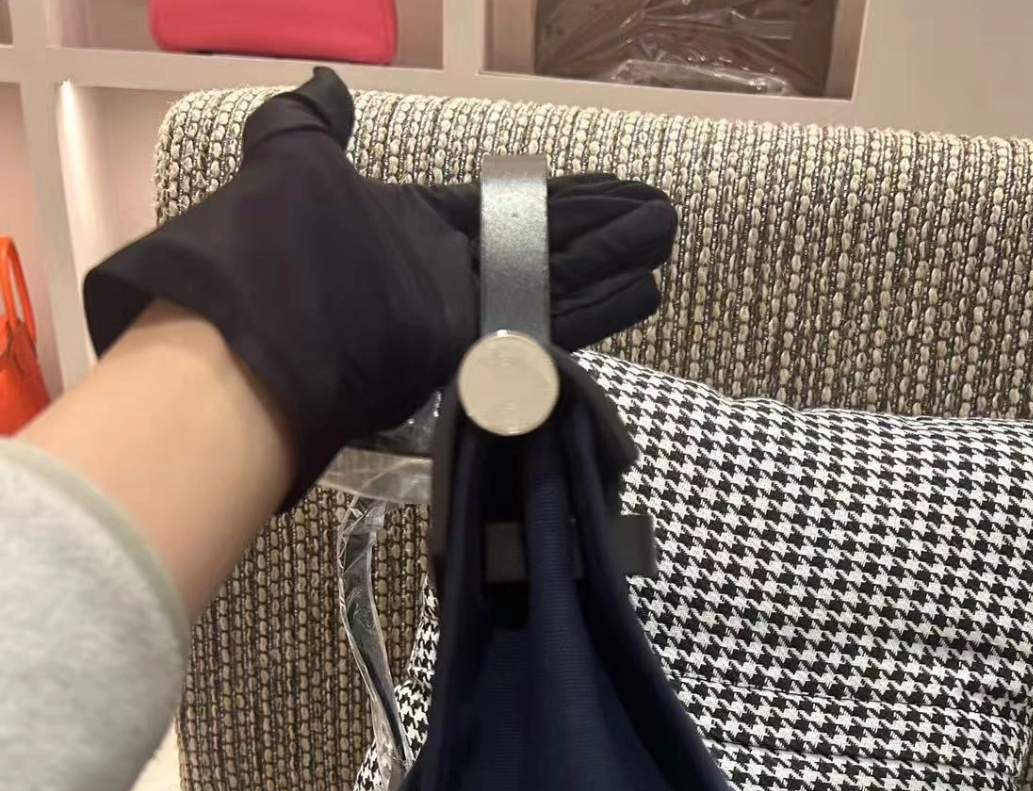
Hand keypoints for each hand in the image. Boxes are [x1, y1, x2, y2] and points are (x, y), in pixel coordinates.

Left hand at [84, 69, 676, 508]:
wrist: (256, 332)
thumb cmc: (274, 241)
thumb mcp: (290, 157)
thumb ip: (310, 122)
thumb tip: (327, 84)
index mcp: (415, 229)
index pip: (502, 211)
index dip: (555, 202)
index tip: (604, 192)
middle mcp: (449, 275)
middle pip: (542, 247)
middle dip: (601, 233)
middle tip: (659, 223)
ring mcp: (465, 317)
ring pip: (557, 284)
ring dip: (613, 269)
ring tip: (663, 255)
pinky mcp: (478, 351)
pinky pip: (550, 325)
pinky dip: (598, 309)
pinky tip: (645, 295)